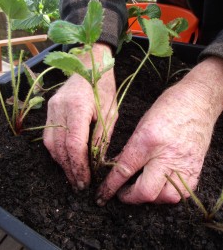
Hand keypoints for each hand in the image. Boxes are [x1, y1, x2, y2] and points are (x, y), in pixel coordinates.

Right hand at [43, 43, 116, 189]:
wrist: (89, 65)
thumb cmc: (104, 87)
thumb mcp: (110, 113)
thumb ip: (101, 138)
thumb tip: (96, 162)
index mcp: (77, 107)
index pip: (74, 144)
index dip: (79, 166)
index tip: (86, 181)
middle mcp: (59, 108)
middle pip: (60, 147)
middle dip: (70, 169)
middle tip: (80, 184)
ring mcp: (51, 108)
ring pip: (51, 143)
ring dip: (62, 162)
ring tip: (74, 175)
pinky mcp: (50, 109)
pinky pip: (50, 136)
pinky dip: (58, 150)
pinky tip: (68, 159)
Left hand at [96, 57, 222, 204]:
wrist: (198, 101)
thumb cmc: (168, 106)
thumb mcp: (142, 123)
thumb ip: (131, 148)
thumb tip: (119, 166)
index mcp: (148, 140)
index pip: (125, 170)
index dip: (110, 186)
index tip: (102, 195)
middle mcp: (166, 155)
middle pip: (146, 192)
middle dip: (129, 197)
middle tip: (122, 193)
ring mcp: (184, 164)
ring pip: (166, 198)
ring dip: (151, 198)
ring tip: (143, 188)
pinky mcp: (196, 168)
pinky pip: (182, 193)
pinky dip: (168, 193)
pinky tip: (162, 185)